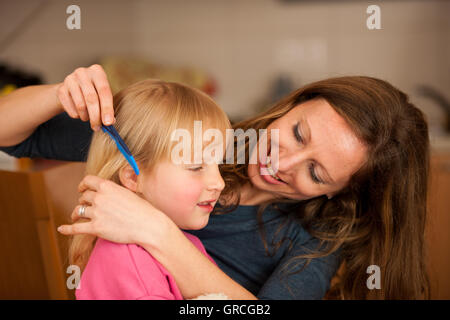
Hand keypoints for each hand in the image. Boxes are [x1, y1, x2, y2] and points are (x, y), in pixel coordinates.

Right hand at [55, 64, 114, 131]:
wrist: (72, 90)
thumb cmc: (94, 93)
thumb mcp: (103, 97)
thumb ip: (108, 108)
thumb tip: (110, 122)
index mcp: (97, 71)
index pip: (104, 91)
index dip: (107, 108)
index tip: (108, 123)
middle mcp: (83, 72)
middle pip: (91, 98)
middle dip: (96, 116)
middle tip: (97, 127)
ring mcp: (70, 79)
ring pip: (80, 105)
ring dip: (86, 116)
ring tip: (88, 118)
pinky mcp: (61, 89)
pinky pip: (70, 108)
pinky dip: (76, 115)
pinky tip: (79, 114)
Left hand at [57, 175, 171, 246]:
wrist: (148, 225)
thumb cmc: (143, 210)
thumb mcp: (129, 192)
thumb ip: (115, 191)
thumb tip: (108, 193)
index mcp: (108, 186)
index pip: (87, 181)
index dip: (82, 185)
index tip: (81, 189)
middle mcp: (100, 198)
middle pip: (83, 197)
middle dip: (82, 201)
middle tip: (84, 206)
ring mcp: (97, 213)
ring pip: (78, 211)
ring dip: (76, 214)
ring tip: (75, 216)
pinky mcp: (96, 228)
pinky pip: (76, 228)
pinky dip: (67, 228)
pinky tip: (62, 229)